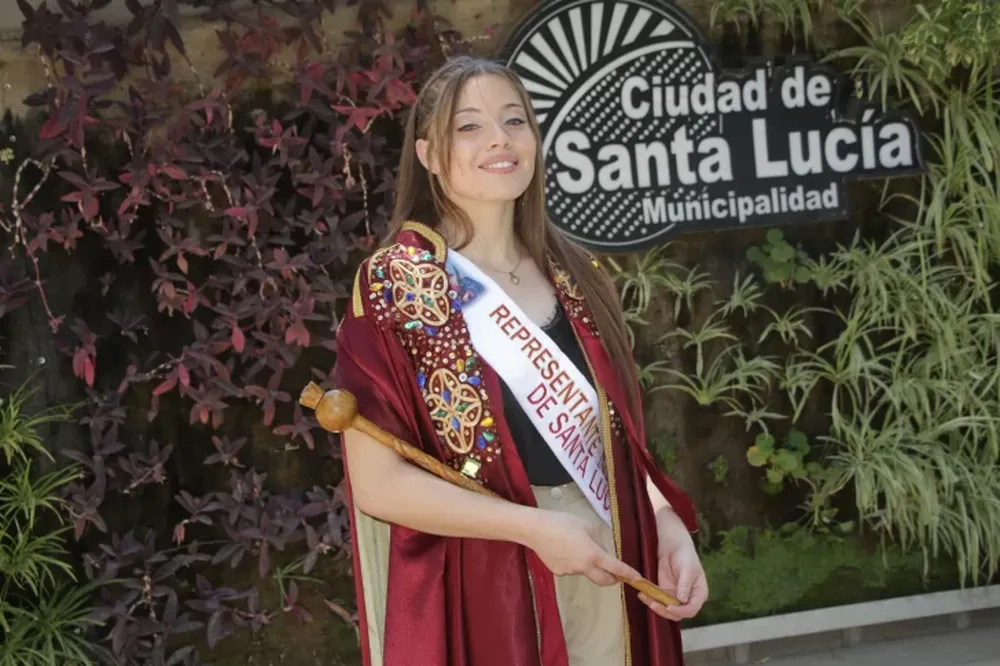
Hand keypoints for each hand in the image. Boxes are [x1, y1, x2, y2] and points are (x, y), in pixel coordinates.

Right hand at [524, 510, 641, 587]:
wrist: (535, 529)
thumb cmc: (562, 522)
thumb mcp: (586, 524)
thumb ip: (597, 539)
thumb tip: (599, 548)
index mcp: (593, 555)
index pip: (616, 568)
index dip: (629, 574)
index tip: (638, 579)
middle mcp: (583, 568)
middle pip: (604, 580)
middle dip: (613, 579)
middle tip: (616, 572)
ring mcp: (570, 572)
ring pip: (586, 572)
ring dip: (590, 566)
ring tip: (578, 546)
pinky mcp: (558, 572)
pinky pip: (572, 569)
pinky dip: (574, 562)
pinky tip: (564, 549)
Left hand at [637, 508, 707, 621]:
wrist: (674, 545)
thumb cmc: (686, 555)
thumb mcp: (688, 568)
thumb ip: (685, 584)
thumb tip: (683, 600)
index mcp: (699, 594)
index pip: (692, 609)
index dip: (681, 611)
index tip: (669, 608)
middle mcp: (688, 599)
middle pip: (678, 613)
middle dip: (665, 611)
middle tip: (653, 604)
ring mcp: (675, 596)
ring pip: (665, 609)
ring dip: (655, 606)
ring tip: (645, 597)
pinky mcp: (664, 592)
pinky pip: (656, 600)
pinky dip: (649, 599)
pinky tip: (642, 594)